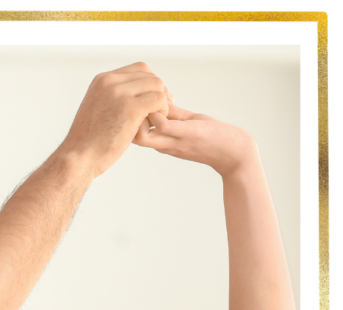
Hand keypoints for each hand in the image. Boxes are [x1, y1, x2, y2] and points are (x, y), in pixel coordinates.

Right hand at [63, 63, 172, 177]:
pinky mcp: (131, 108)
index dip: (150, 83)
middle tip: (161, 111)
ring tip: (156, 120)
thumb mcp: (97, 111)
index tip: (154, 100)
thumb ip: (112, 99)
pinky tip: (156, 124)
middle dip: (159, 92)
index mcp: (102, 80)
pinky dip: (163, 111)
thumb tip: (133, 98)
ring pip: (156, 85)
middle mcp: (110, 82)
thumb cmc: (87, 143)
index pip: (138, 70)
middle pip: (149, 75)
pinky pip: (159, 100)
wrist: (79, 158)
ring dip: (161, 102)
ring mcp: (120, 93)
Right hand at [133, 103, 257, 177]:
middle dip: (129, 121)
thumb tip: (161, 101)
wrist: (235, 153)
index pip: (136, 136)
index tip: (140, 104)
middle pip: (133, 139)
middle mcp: (165, 146)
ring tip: (152, 100)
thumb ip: (174, 115)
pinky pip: (162, 124)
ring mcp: (174, 142)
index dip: (131, 121)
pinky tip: (166, 101)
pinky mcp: (186, 134)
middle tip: (140, 101)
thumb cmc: (215, 139)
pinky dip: (159, 111)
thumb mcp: (190, 125)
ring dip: (141, 116)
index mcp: (164, 143)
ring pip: (141, 136)